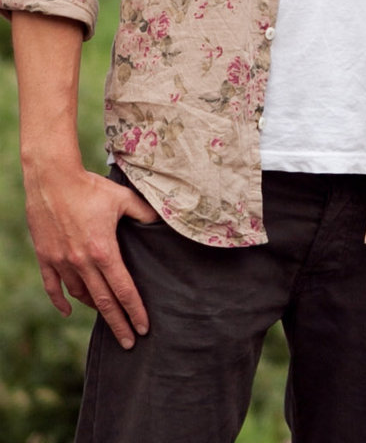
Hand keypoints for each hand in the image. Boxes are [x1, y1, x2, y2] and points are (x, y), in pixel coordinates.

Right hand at [24, 163, 159, 348]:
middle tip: (129, 343)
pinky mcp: (45, 258)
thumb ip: (144, 213)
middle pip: (102, 301)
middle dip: (118, 323)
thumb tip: (163, 221)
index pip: (123, 289)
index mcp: (103, 250)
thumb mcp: (123, 198)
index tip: (143, 327)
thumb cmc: (91, 187)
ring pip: (80, 295)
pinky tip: (69, 311)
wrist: (53, 179)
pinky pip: (53, 287)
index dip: (135, 310)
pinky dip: (61, 301)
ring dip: (94, 308)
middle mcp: (81, 262)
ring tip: (108, 317)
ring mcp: (61, 262)